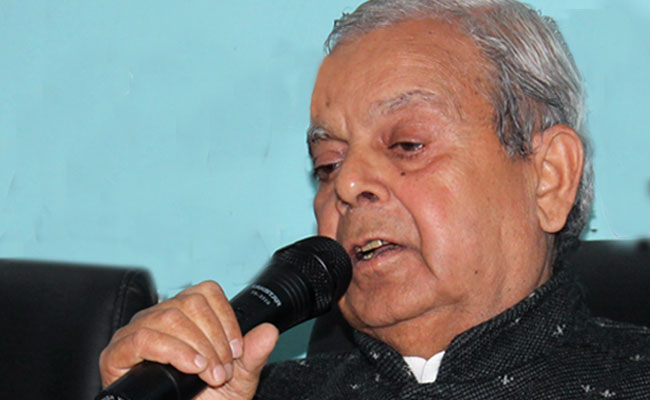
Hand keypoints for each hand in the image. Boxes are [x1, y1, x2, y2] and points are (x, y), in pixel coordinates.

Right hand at [99, 281, 279, 399]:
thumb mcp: (237, 381)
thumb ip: (254, 356)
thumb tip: (270, 331)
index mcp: (186, 316)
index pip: (206, 291)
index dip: (226, 318)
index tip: (237, 349)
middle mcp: (159, 318)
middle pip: (190, 303)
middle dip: (214, 339)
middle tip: (222, 370)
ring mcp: (135, 333)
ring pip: (169, 317)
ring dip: (198, 347)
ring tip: (210, 374)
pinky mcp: (116, 353)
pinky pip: (143, 337)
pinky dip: (173, 351)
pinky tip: (191, 367)